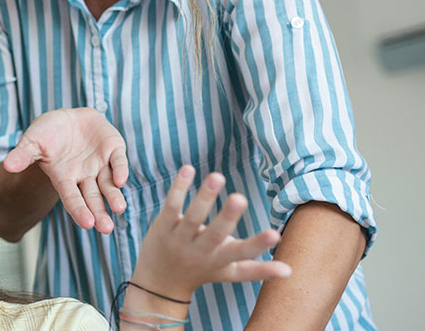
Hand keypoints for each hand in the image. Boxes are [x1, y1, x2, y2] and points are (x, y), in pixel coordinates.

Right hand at [3, 108, 127, 233]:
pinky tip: (121, 180)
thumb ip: (23, 155)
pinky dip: (120, 170)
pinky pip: (118, 161)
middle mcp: (84, 176)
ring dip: (114, 196)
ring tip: (119, 208)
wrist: (67, 118)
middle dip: (100, 212)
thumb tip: (8, 165)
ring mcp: (100, 164)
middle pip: (93, 198)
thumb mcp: (32, 142)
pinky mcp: (113, 149)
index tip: (88, 224)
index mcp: (64, 178)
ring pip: (109, 185)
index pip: (72, 198)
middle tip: (106, 228)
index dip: (79, 211)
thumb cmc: (47, 133)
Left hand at [131, 165, 290, 299]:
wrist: (159, 281)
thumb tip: (291, 271)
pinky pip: (172, 205)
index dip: (258, 245)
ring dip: (204, 197)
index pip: (242, 254)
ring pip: (193, 217)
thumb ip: (257, 270)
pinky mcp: (163, 224)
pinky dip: (179, 188)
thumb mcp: (228, 272)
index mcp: (221, 260)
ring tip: (217, 176)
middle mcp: (200, 250)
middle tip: (239, 198)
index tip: (276, 235)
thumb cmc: (201, 270)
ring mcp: (180, 237)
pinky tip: (188, 168)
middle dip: (228, 217)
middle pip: (215, 234)